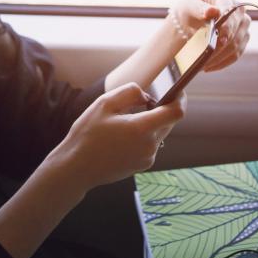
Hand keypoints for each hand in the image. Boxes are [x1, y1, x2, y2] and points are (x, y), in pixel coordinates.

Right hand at [48, 83, 184, 192]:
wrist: (77, 167)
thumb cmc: (87, 135)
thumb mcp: (104, 104)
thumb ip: (129, 92)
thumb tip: (146, 95)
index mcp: (141, 128)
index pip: (176, 112)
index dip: (180, 99)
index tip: (177, 90)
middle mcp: (149, 145)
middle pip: (168, 122)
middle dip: (160, 110)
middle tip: (142, 103)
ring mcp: (147, 157)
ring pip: (159, 133)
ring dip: (150, 123)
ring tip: (125, 121)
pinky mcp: (143, 165)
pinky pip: (150, 145)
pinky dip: (143, 136)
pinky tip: (123, 137)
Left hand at [171, 0, 250, 71]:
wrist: (190, 20)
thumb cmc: (189, 9)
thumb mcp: (188, 5)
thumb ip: (200, 8)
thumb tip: (213, 11)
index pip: (230, 9)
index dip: (226, 24)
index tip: (219, 36)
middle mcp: (238, 9)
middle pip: (236, 28)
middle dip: (222, 43)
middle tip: (208, 53)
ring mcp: (242, 25)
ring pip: (237, 43)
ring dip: (220, 55)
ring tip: (204, 63)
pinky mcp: (241, 39)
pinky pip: (236, 54)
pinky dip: (222, 62)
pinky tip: (208, 66)